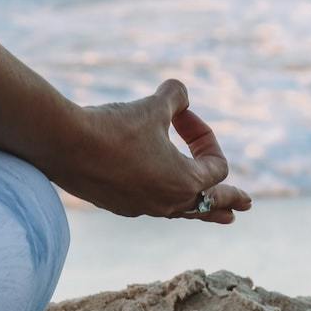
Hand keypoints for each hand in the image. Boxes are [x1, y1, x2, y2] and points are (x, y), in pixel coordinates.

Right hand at [44, 80, 251, 223]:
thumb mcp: (153, 105)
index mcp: (185, 182)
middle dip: (229, 200)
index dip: (205, 135)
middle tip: (246, 205)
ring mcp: (142, 207)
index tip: (182, 115)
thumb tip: (181, 93)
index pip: (216, 165)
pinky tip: (161, 198)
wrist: (64, 145)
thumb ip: (175, 97)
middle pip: (208, 204)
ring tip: (220, 216)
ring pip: (180, 211)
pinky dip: (164, 199)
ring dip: (200, 208)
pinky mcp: (118, 205)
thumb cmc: (114, 126)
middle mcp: (167, 202)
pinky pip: (151, 205)